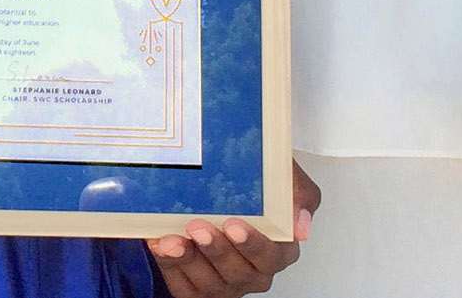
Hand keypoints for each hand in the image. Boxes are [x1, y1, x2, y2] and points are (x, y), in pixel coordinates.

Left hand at [147, 159, 320, 295]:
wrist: (222, 181)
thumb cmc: (256, 181)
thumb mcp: (284, 175)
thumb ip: (298, 194)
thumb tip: (300, 225)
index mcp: (279, 250)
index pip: (270, 256)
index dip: (252, 244)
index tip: (234, 224)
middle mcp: (254, 273)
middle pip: (237, 272)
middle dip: (216, 250)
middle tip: (199, 226)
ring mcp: (226, 283)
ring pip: (209, 283)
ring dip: (188, 260)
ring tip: (174, 239)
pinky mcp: (198, 286)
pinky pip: (184, 286)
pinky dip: (170, 265)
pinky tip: (161, 243)